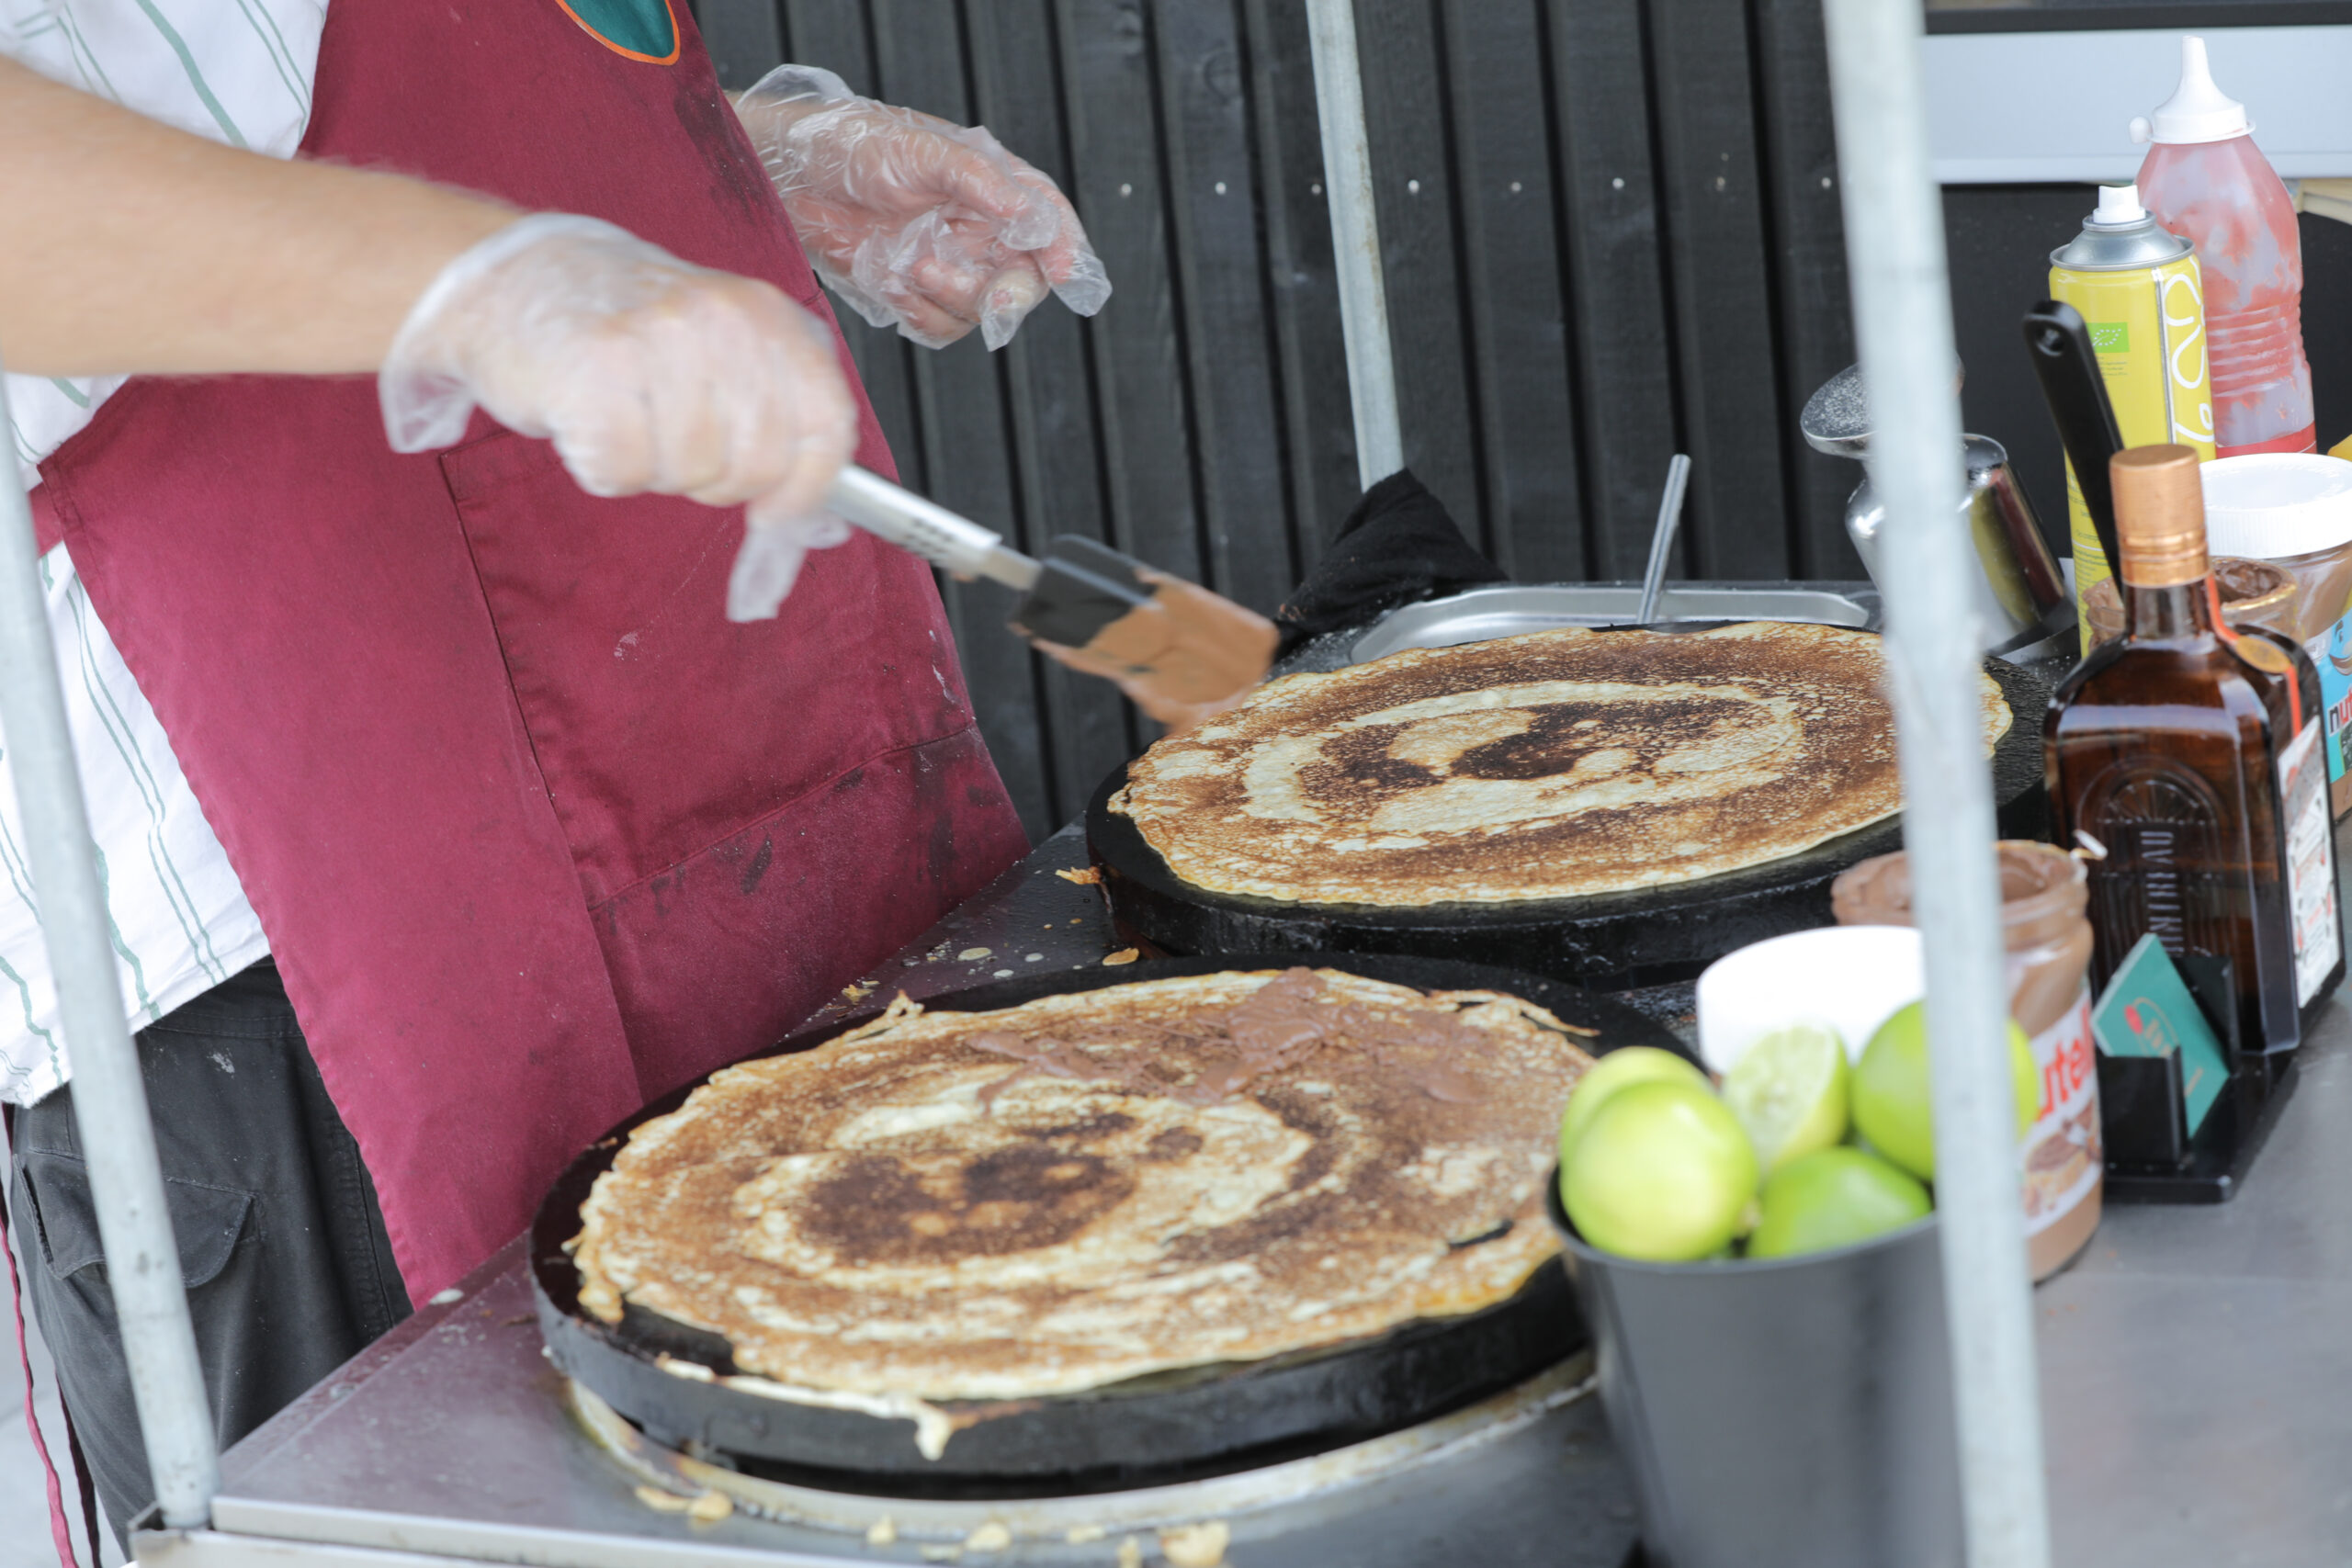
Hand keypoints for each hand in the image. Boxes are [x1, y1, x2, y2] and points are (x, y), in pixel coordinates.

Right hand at [380, 215, 858, 619]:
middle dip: (713, 480)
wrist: (509, 277)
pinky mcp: (596, 371)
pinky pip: (623, 473)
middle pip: (756, 467)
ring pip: (689, 475)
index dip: (807, 489)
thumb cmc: (621, 325)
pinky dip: (602, 468)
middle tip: (669, 438)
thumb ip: (776, 415)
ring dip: (652, 469)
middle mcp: (724, 321)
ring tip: (624, 413)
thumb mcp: (720, 348)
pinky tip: (586, 419)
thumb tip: (817, 522)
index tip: (776, 514)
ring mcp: (661, 340)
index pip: (826, 426)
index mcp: (768, 316)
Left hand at [737, 66, 1109, 349]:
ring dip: (949, 297)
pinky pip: (939, 327)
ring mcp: (949, 264)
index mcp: (992, 184)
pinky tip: (891, 283)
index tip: (1065, 272)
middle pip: (1022, 279)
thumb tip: (1026, 209)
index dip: (1063, 248)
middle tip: (993, 300)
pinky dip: (919, 313)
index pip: (1047, 220)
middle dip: (1007, 294)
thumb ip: (977, 179)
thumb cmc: (852, 145)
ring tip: (908, 266)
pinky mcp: (915, 294)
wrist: (788, 178)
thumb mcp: (918, 150)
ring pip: (980, 310)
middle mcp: (978, 228)